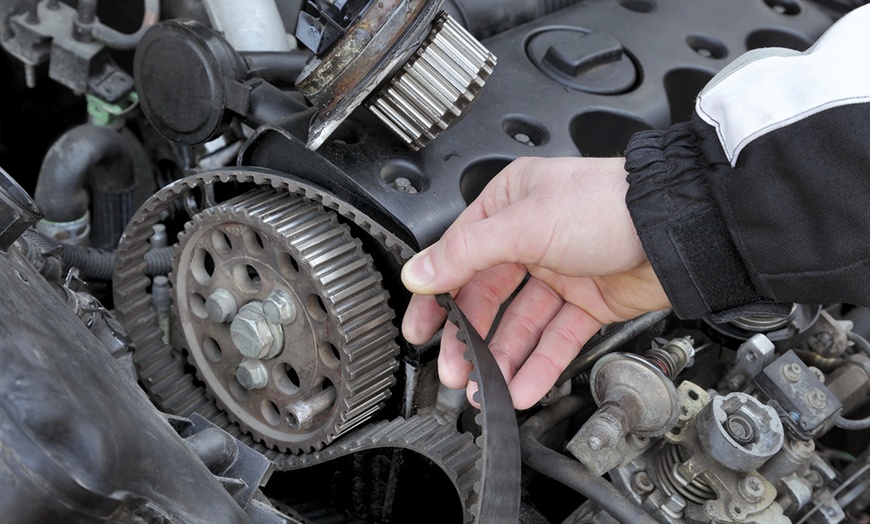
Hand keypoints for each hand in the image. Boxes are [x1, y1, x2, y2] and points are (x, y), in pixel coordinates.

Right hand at [401, 156, 669, 408]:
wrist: (677, 229)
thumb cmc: (608, 204)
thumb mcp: (525, 223)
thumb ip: (466, 253)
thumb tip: (419, 272)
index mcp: (508, 205)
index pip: (458, 256)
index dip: (436, 296)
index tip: (419, 329)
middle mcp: (530, 237)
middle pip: (487, 297)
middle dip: (469, 338)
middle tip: (455, 371)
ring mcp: (560, 272)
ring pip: (520, 325)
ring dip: (502, 359)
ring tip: (488, 389)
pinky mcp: (587, 302)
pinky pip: (555, 338)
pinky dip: (539, 364)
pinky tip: (523, 387)